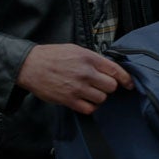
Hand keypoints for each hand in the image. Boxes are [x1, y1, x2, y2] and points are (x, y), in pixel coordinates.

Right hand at [17, 43, 132, 114]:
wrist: (30, 66)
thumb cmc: (51, 56)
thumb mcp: (74, 49)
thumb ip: (92, 58)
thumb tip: (108, 68)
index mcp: (88, 58)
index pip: (115, 70)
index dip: (125, 79)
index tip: (129, 84)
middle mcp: (85, 73)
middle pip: (111, 86)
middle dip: (107, 87)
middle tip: (99, 85)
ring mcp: (77, 88)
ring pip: (102, 99)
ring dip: (98, 97)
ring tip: (89, 93)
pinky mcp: (69, 100)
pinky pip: (89, 109)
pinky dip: (89, 107)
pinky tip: (83, 101)